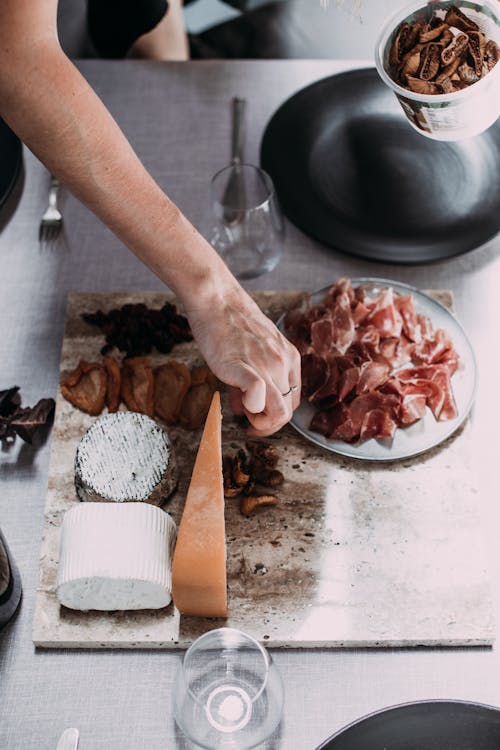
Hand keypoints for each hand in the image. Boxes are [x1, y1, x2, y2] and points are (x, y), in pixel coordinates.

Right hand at [185, 286, 300, 435]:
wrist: (216, 300)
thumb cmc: (229, 323)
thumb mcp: (252, 349)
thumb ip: (252, 378)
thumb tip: (244, 407)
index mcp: (289, 358)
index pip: (292, 401)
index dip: (274, 416)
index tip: (257, 418)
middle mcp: (284, 363)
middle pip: (287, 412)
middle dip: (267, 424)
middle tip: (248, 422)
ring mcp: (269, 366)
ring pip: (279, 413)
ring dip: (261, 423)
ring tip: (245, 417)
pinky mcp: (248, 368)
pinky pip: (259, 399)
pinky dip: (250, 409)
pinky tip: (238, 404)